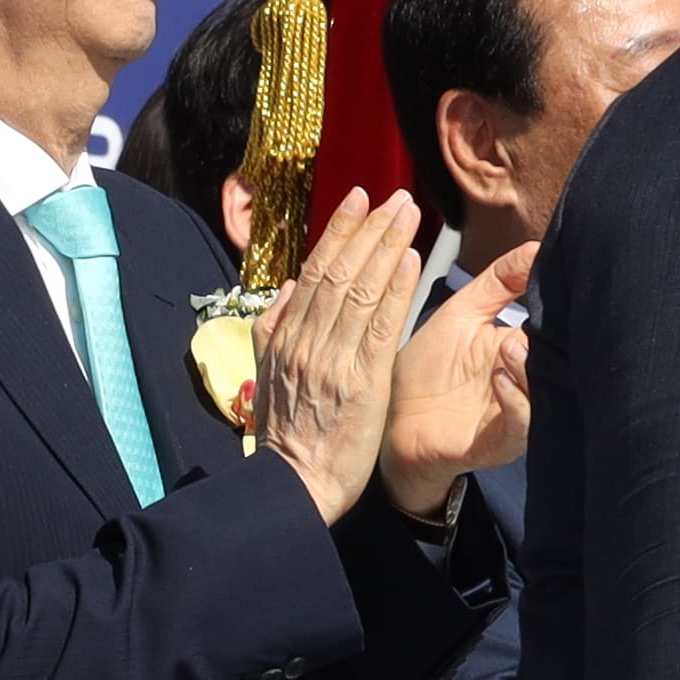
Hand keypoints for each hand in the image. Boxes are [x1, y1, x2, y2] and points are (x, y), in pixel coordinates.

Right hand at [242, 188, 428, 524]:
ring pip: (359, 290)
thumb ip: (274, 330)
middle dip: (367, 229)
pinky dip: (395, 290)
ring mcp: (332, 359)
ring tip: (408, 214)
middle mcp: (306, 341)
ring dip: (386, 247)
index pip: (313, 271)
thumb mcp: (268, 376)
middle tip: (394, 196)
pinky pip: (379, 326)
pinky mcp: (361, 382)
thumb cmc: (289, 435)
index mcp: (284, 337)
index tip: (357, 200)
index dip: (337, 232)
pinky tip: (410, 262)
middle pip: (338, 271)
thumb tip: (286, 291)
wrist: (296, 484)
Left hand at [384, 239, 540, 525]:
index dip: (563, 307)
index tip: (567, 280)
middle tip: (547, 316)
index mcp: (524, 349)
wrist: (393, 422)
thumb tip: (537, 246)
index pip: (557, 326)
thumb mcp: (463, 313)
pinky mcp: (502, 442)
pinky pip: (521, 424)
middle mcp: (528, 382)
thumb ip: (499, 282)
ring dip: (529, 370)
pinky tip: (499, 378)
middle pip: (558, 360)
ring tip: (511, 348)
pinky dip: (515, 400)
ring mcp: (518, 413)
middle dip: (557, 340)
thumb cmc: (427, 369)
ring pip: (544, 393)